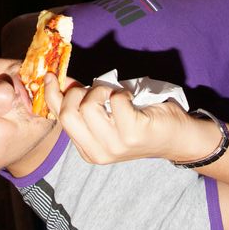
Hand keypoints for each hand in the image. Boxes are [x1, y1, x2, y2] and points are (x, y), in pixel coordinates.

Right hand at [42, 73, 195, 163]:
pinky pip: (115, 100)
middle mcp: (97, 152)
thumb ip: (83, 103)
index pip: (59, 119)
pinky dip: (122, 93)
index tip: (51, 76)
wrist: (177, 138)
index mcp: (87, 149)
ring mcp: (115, 145)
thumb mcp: (106, 116)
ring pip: (88, 106)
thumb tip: (62, 81)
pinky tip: (131, 101)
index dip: (52, 94)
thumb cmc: (140, 122)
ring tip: (115, 95)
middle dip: (78, 92)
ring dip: (101, 90)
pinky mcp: (132, 133)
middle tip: (97, 89)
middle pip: (68, 114)